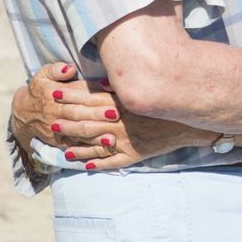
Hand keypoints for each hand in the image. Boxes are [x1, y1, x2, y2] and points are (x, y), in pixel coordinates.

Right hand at [12, 62, 123, 161]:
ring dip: (95, 136)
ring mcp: (59, 129)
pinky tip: (104, 150)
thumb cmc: (40, 89)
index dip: (94, 94)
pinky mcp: (60, 141)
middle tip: (116, 114)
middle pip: (78, 114)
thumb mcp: (43, 74)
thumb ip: (56, 69)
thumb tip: (70, 69)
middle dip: (97, 115)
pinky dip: (89, 149)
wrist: (23, 113)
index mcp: (54, 94)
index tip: (112, 94)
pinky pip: (75, 146)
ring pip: (78, 133)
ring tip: (111, 138)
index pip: (78, 94)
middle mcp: (57, 112)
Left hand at [12, 62, 224, 170]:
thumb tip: (103, 78)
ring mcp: (129, 140)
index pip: (91, 97)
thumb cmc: (171, 99)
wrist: (192, 122)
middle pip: (88, 119)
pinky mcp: (136, 154)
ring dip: (75, 140)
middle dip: (67, 118)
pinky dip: (96, 162)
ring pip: (95, 142)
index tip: (54, 90)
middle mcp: (123, 121)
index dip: (71, 94)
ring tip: (58, 138)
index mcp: (124, 102)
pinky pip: (112, 161)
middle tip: (49, 117)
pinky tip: (81, 163)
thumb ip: (124, 83)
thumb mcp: (148, 85)